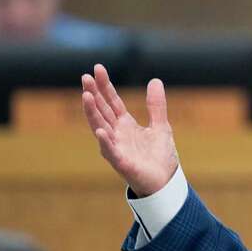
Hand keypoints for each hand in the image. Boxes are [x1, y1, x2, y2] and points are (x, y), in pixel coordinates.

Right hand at [81, 64, 178, 195]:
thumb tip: (155, 80)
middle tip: (85, 77)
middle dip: (93, 94)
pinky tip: (100, 131)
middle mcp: (116, 134)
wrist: (166, 182)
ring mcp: (116, 148)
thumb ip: (156, 105)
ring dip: (92, 113)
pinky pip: (111, 152)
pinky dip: (105, 142)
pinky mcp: (122, 163)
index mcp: (125, 124)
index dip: (104, 85)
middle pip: (102, 110)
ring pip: (100, 127)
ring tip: (86, 96)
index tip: (97, 68)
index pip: (111, 101)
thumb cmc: (160, 157)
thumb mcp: (161, 126)